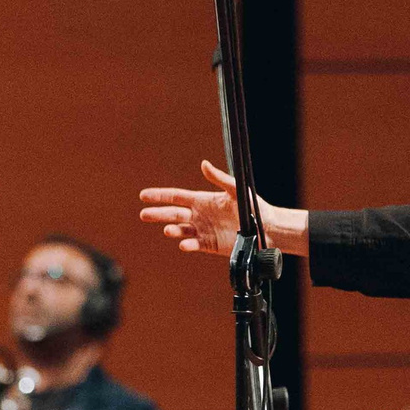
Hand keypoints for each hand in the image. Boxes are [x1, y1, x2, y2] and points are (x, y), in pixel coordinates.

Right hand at [140, 160, 308, 258]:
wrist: (266, 228)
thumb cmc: (253, 206)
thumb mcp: (236, 190)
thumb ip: (219, 178)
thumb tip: (204, 165)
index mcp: (203, 200)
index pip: (176, 197)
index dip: (160, 196)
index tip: (144, 195)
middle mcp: (200, 215)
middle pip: (173, 214)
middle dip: (157, 213)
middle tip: (143, 214)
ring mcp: (203, 231)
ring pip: (180, 230)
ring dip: (172, 229)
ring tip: (167, 230)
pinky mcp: (209, 245)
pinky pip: (194, 244)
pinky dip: (188, 244)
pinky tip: (184, 244)